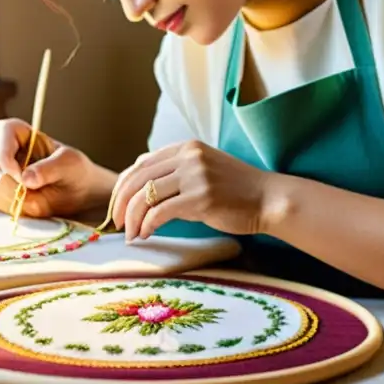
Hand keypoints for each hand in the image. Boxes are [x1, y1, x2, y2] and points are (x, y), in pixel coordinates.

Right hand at [0, 118, 107, 218]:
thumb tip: (26, 178)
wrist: (75, 192)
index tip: (19, 176)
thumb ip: (49, 169)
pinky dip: (7, 203)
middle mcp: (1, 146)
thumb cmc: (74, 171)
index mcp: (18, 131)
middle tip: (25, 192)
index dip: (5, 154)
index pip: (1, 132)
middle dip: (4, 177)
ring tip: (33, 199)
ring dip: (6, 193)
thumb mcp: (70, 165)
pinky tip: (26, 204)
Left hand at [111, 140, 273, 240]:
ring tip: (130, 234)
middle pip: (138, 178)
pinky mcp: (202, 197)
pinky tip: (145, 235)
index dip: (123, 186)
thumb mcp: (203, 170)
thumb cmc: (236, 191)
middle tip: (115, 223)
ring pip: (146, 195)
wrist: (268, 199)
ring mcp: (196, 175)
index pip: (141, 164)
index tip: (117, 206)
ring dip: (132, 218)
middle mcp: (189, 156)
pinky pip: (161, 211)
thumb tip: (141, 185)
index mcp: (186, 147)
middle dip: (121, 203)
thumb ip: (175, 173)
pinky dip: (147, 225)